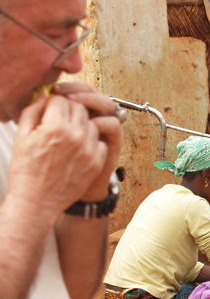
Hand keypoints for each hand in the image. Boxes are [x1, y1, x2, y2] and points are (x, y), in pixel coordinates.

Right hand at [8, 86, 121, 218]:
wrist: (37, 201)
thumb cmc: (26, 171)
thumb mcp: (21, 136)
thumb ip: (32, 111)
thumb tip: (45, 97)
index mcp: (55, 128)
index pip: (61, 100)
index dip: (53, 103)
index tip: (49, 110)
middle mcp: (76, 136)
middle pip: (79, 108)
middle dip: (68, 110)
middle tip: (59, 121)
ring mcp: (89, 149)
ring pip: (92, 123)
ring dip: (81, 125)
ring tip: (68, 136)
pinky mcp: (97, 161)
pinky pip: (99, 141)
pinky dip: (91, 142)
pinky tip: (77, 149)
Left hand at [56, 83, 122, 199]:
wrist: (71, 188)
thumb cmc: (55, 163)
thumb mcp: (45, 134)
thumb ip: (45, 115)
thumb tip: (42, 96)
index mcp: (78, 112)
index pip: (78, 89)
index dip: (68, 86)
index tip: (52, 90)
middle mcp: (94, 117)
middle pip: (94, 92)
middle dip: (79, 90)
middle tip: (63, 94)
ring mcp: (104, 128)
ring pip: (107, 104)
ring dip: (92, 100)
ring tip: (75, 104)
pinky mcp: (112, 141)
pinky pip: (113, 124)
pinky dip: (102, 121)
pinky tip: (88, 125)